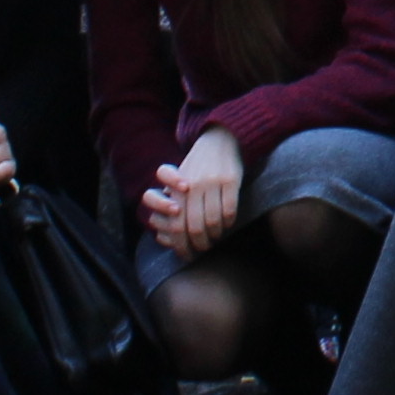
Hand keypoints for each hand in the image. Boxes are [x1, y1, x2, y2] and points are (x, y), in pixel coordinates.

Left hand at [145, 130, 247, 254]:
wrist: (219, 140)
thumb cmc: (196, 167)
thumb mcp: (178, 182)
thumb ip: (171, 205)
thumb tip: (164, 237)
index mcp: (176, 188)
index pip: (176, 225)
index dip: (181, 244)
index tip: (187, 254)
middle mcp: (192, 185)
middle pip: (193, 226)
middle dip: (199, 243)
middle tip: (203, 250)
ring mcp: (211, 182)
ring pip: (212, 220)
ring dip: (215, 235)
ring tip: (216, 238)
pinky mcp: (230, 179)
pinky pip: (229, 209)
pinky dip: (228, 222)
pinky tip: (227, 224)